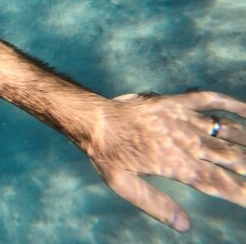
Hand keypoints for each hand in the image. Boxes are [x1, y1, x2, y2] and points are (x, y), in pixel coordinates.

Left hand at [86, 91, 245, 231]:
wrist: (94, 120)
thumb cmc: (107, 155)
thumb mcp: (124, 185)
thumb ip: (155, 204)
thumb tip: (184, 225)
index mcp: (173, 163)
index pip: (217, 182)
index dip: (239, 192)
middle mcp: (183, 140)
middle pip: (229, 156)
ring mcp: (181, 118)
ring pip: (225, 130)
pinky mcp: (175, 102)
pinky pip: (209, 100)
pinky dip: (232, 104)